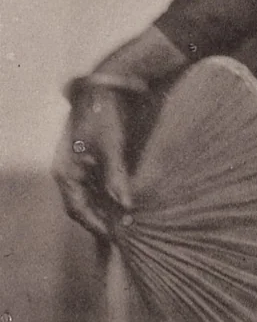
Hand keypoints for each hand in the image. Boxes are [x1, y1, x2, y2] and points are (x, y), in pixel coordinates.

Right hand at [51, 86, 131, 238]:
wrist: (105, 86)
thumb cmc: (104, 116)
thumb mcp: (111, 148)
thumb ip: (116, 177)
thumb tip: (125, 205)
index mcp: (65, 172)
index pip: (78, 209)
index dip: (96, 223)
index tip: (114, 235)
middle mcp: (68, 171)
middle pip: (81, 203)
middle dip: (100, 217)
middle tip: (122, 230)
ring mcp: (77, 163)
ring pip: (89, 193)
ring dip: (104, 205)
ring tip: (124, 217)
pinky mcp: (89, 156)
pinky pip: (94, 181)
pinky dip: (106, 191)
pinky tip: (121, 196)